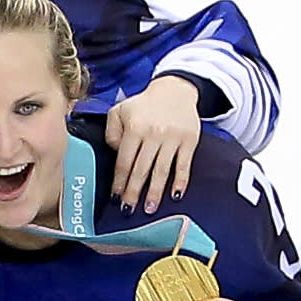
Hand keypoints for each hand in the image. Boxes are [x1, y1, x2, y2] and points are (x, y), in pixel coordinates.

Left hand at [103, 81, 204, 211]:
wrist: (175, 90)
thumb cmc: (143, 105)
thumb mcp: (119, 111)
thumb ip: (111, 132)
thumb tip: (115, 154)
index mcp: (134, 127)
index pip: (124, 161)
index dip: (119, 182)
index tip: (115, 197)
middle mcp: (153, 133)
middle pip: (141, 169)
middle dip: (133, 192)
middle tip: (128, 210)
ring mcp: (173, 138)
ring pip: (162, 170)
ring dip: (155, 192)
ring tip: (149, 209)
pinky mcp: (189, 140)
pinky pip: (184, 165)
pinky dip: (180, 181)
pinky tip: (175, 195)